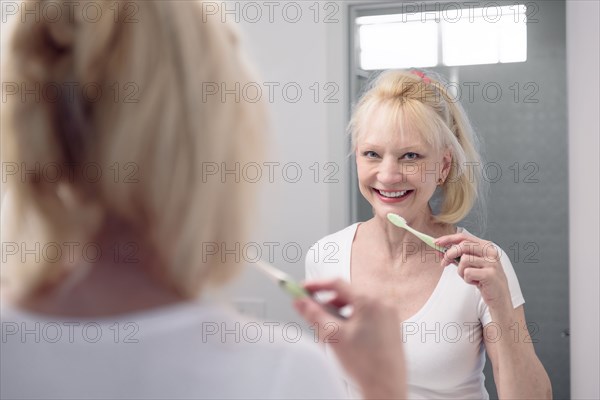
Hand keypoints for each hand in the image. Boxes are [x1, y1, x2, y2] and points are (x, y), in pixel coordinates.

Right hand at [294, 279, 405, 399]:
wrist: (386, 388)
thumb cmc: (367, 365)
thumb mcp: (333, 336)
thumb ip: (314, 314)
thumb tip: (301, 302)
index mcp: (370, 301)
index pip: (338, 283)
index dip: (317, 285)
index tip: (304, 288)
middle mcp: (383, 304)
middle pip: (347, 294)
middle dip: (328, 301)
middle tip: (313, 309)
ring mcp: (388, 315)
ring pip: (356, 305)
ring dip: (339, 312)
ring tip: (329, 328)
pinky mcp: (390, 326)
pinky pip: (366, 315)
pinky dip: (351, 319)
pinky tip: (344, 335)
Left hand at [436, 232, 511, 311]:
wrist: (498, 296)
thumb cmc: (483, 278)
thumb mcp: (470, 264)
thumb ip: (457, 256)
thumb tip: (440, 250)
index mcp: (485, 245)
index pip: (464, 237)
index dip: (448, 239)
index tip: (436, 242)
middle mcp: (490, 251)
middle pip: (463, 246)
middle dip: (449, 254)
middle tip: (443, 263)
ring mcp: (491, 262)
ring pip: (464, 260)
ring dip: (460, 271)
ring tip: (468, 276)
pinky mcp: (490, 274)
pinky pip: (467, 273)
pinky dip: (467, 279)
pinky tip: (475, 282)